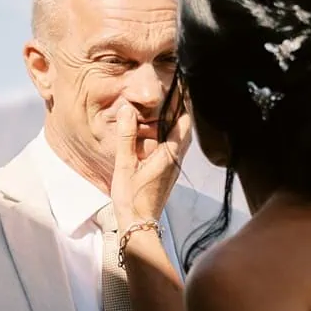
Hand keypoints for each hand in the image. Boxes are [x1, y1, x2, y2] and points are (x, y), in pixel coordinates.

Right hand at [111, 103, 192, 226]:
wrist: (138, 225)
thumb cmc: (131, 199)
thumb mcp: (125, 165)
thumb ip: (126, 136)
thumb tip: (127, 109)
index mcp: (169, 155)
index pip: (183, 122)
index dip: (183, 102)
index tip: (178, 85)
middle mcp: (176, 160)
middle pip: (185, 128)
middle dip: (181, 109)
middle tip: (173, 91)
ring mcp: (174, 168)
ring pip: (181, 138)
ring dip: (176, 122)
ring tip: (165, 106)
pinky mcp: (168, 173)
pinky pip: (174, 147)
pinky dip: (169, 134)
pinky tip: (157, 132)